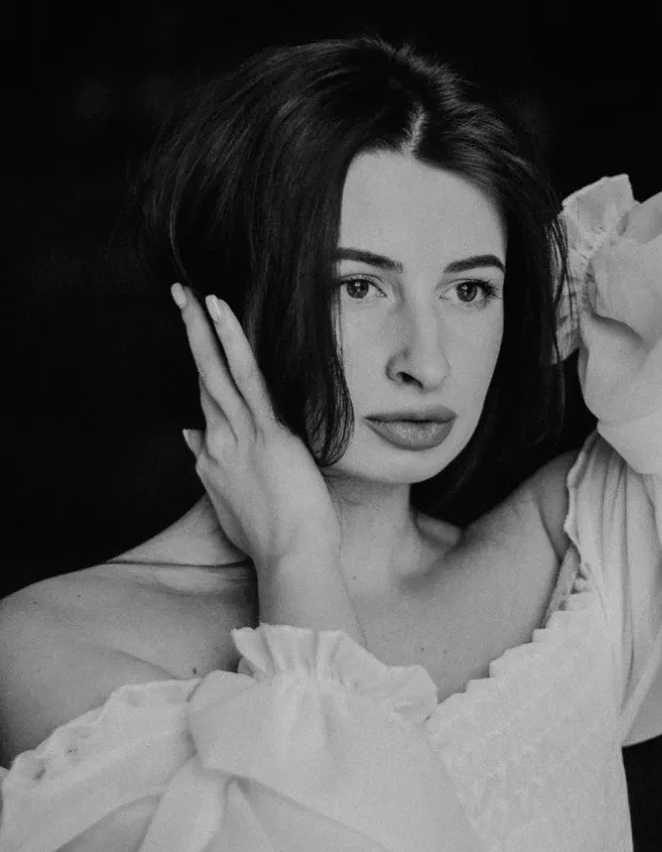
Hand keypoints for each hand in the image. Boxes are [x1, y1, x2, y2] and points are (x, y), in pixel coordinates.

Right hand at [172, 284, 342, 575]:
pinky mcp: (264, 431)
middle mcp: (218, 444)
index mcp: (215, 462)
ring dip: (201, 330)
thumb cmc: (274, 540)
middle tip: (179, 298)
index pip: (205, 409)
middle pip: (202, 381)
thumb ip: (213, 471)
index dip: (203, 376)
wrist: (292, 557)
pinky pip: (244, 377)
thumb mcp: (233, 505)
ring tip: (190, 294)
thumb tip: (191, 438)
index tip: (201, 345)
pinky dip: (230, 342)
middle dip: (190, 337)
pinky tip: (219, 312)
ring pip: (215, 372)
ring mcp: (238, 436)